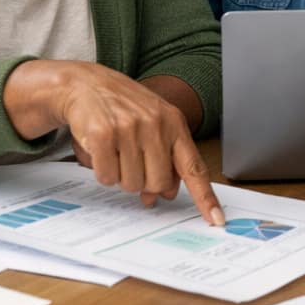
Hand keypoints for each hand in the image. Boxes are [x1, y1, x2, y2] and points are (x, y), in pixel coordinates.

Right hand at [5, 60, 223, 225]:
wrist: (87, 84)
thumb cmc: (124, 109)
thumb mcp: (153, 127)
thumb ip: (165, 159)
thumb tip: (166, 195)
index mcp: (175, 124)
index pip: (195, 168)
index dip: (205, 197)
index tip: (217, 220)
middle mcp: (156, 125)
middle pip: (157, 183)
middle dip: (144, 181)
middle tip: (132, 160)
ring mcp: (130, 129)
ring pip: (131, 183)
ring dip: (121, 175)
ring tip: (116, 150)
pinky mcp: (103, 135)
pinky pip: (106, 177)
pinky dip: (102, 171)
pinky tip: (101, 150)